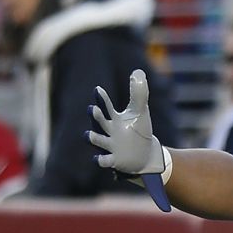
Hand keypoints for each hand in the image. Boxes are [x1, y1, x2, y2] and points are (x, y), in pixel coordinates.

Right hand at [87, 69, 170, 211]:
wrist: (145, 155)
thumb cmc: (139, 130)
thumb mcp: (140, 111)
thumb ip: (138, 92)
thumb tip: (138, 72)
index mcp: (114, 119)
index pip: (106, 107)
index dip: (102, 99)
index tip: (97, 89)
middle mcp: (109, 131)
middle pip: (99, 122)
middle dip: (95, 116)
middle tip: (92, 109)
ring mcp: (110, 146)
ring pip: (98, 141)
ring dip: (92, 138)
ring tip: (88, 134)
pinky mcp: (114, 160)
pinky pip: (104, 161)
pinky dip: (100, 160)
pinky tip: (97, 158)